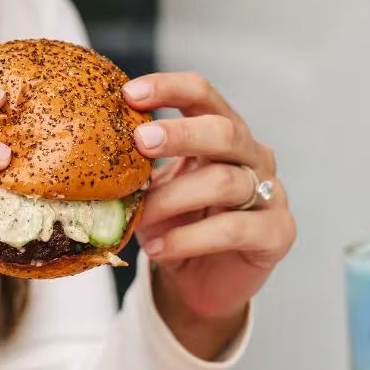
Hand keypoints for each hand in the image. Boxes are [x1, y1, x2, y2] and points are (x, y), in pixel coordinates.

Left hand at [123, 73, 295, 355]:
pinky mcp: (277, 233)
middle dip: (179, 133)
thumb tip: (92, 148)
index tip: (129, 93)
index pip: (202, 94)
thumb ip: (137, 165)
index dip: (169, 88)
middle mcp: (251, 155)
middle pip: (224, 130)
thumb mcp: (151, 187)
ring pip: (224, 182)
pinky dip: (189, 238)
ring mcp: (270, 192)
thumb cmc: (173, 222)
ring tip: (139, 216)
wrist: (197, 281)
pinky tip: (159, 248)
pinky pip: (234, 228)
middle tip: (140, 141)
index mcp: (220, 132)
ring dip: (172, 198)